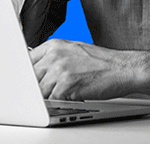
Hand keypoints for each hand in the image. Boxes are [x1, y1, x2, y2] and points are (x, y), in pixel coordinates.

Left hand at [29, 39, 149, 100]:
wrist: (124, 68)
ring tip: (62, 97)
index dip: (26, 75)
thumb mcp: (74, 51)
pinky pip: (52, 100)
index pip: (27, 61)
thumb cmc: (102, 62)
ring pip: (39, 91)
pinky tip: (68, 100)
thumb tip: (37, 70)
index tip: (25, 83)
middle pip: (31, 77)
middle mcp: (54, 55)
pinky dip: (57, 105)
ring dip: (48, 98)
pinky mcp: (67, 85)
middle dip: (36, 88)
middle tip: (44, 94)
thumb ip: (54, 58)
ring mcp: (60, 69)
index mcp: (54, 45)